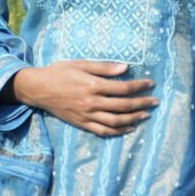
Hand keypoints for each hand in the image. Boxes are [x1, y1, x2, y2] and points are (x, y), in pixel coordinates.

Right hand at [6, 60, 158, 136]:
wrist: (38, 89)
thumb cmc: (60, 72)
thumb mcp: (81, 64)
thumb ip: (104, 67)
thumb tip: (125, 67)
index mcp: (92, 85)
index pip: (122, 88)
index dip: (139, 87)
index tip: (151, 84)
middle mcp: (91, 103)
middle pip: (123, 106)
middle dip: (142, 104)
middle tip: (155, 101)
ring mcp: (87, 116)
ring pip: (115, 121)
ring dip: (133, 119)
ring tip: (146, 115)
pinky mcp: (82, 124)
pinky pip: (103, 131)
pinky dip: (118, 131)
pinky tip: (128, 128)